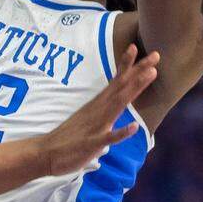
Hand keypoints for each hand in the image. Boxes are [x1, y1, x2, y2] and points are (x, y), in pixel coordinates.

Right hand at [40, 45, 157, 175]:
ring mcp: (95, 125)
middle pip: (122, 86)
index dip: (128, 66)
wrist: (46, 153)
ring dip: (134, 88)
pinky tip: (134, 126)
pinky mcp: (91, 143)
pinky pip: (108, 137)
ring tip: (151, 75)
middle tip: (156, 54)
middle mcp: (98, 110)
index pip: (116, 82)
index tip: (137, 48)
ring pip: (118, 104)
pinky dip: (121, 132)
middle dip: (139, 70)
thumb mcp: (88, 124)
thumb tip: (109, 123)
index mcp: (98, 105)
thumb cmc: (69, 141)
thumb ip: (101, 119)